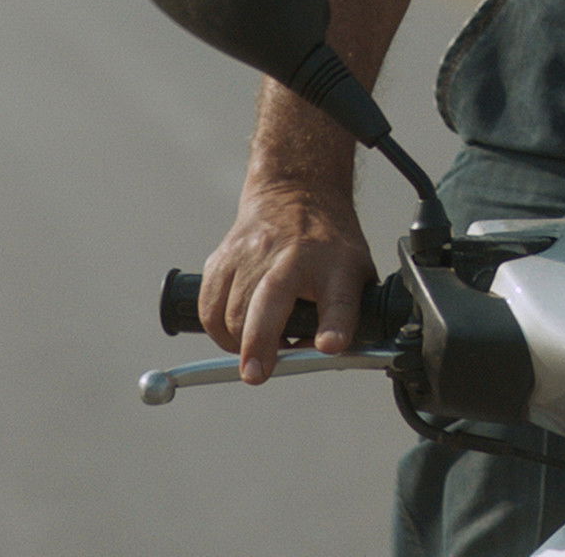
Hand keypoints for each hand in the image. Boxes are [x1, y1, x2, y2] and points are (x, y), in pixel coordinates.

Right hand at [198, 181, 374, 379]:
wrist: (297, 190)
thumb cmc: (329, 244)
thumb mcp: (356, 271)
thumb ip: (344, 316)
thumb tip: (321, 358)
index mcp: (334, 263)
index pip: (338, 297)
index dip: (334, 326)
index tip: (328, 346)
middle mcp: (290, 256)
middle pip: (268, 304)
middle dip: (258, 345)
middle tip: (257, 374)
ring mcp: (251, 253)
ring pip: (230, 312)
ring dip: (238, 343)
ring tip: (255, 349)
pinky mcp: (223, 257)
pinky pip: (208, 306)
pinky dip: (217, 329)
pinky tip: (235, 331)